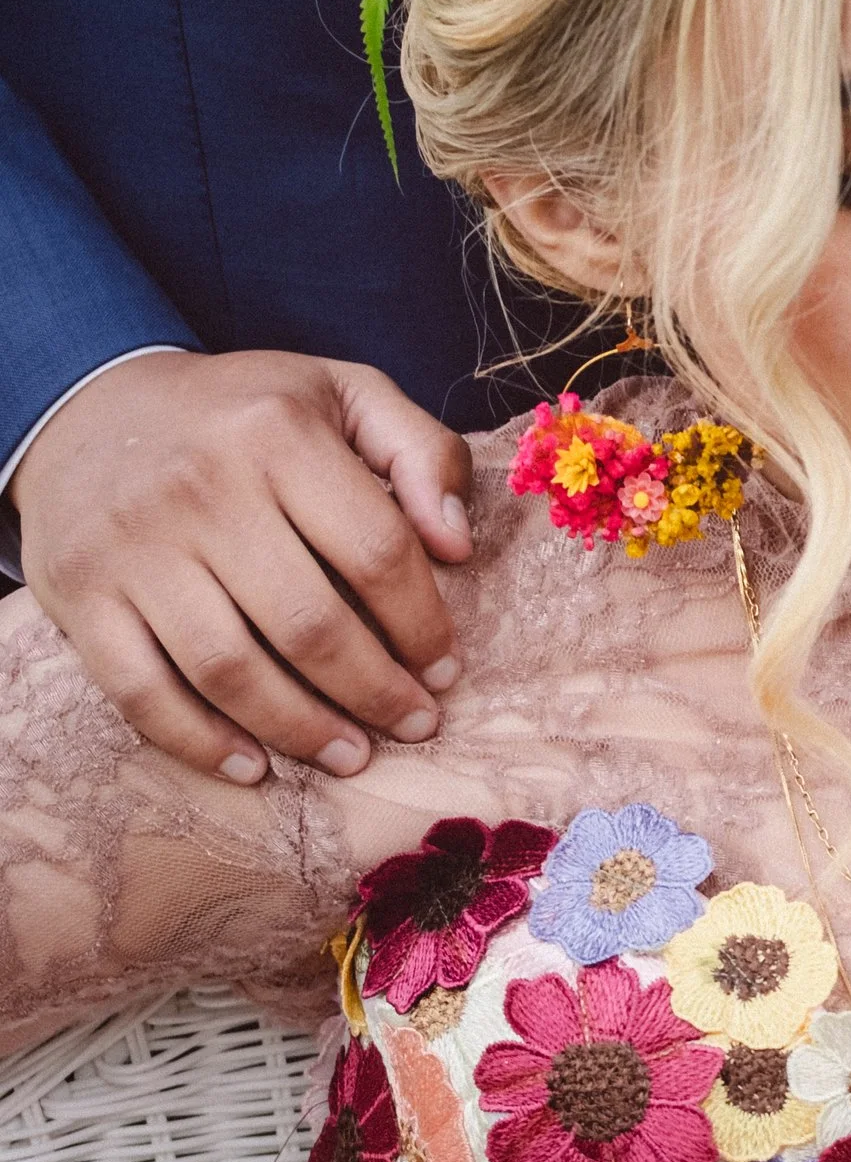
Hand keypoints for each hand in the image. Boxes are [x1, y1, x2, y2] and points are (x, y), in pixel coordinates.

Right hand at [8, 350, 473, 782]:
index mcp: (279, 434)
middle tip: (415, 724)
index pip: (377, 551)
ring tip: (352, 755)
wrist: (93, 407)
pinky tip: (253, 766)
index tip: (447, 669)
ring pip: (230, 669)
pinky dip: (198, 741)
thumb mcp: (345, 396)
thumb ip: (421, 452)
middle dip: (376, 691)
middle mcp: (201, 489)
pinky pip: (141, 691)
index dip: (423, 623)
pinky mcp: (81, 596)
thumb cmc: (246, 412)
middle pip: (309, 624)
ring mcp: (134, 548)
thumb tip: (458, 544)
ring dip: (301, 729)